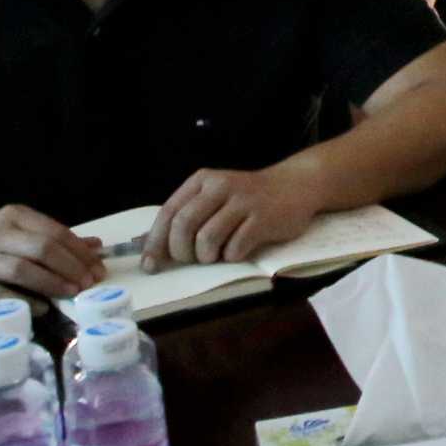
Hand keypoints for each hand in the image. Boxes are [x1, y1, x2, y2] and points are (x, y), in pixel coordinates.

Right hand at [0, 204, 105, 300]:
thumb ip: (53, 238)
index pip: (54, 232)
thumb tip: (96, 247)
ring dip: (52, 282)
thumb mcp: (16, 231)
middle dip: (72, 267)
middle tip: (90, 283)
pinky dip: (25, 301)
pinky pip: (0, 294)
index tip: (99, 268)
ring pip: (22, 269)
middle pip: (42, 248)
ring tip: (73, 293)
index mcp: (13, 217)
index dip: (80, 251)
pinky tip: (43, 307)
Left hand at [147, 165, 324, 267]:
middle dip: (181, 252)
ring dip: (207, 257)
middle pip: (184, 225)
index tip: (150, 265)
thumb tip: (155, 250)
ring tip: (216, 255)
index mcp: (202, 181)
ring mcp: (243, 201)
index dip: (155, 242)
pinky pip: (235, 248)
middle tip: (192, 259)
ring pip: (207, 239)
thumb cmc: (248, 198)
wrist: (295, 186)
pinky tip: (238, 250)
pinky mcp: (263, 218)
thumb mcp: (215, 197)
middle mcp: (220, 186)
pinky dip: (231, 257)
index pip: (168, 212)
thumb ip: (189, 216)